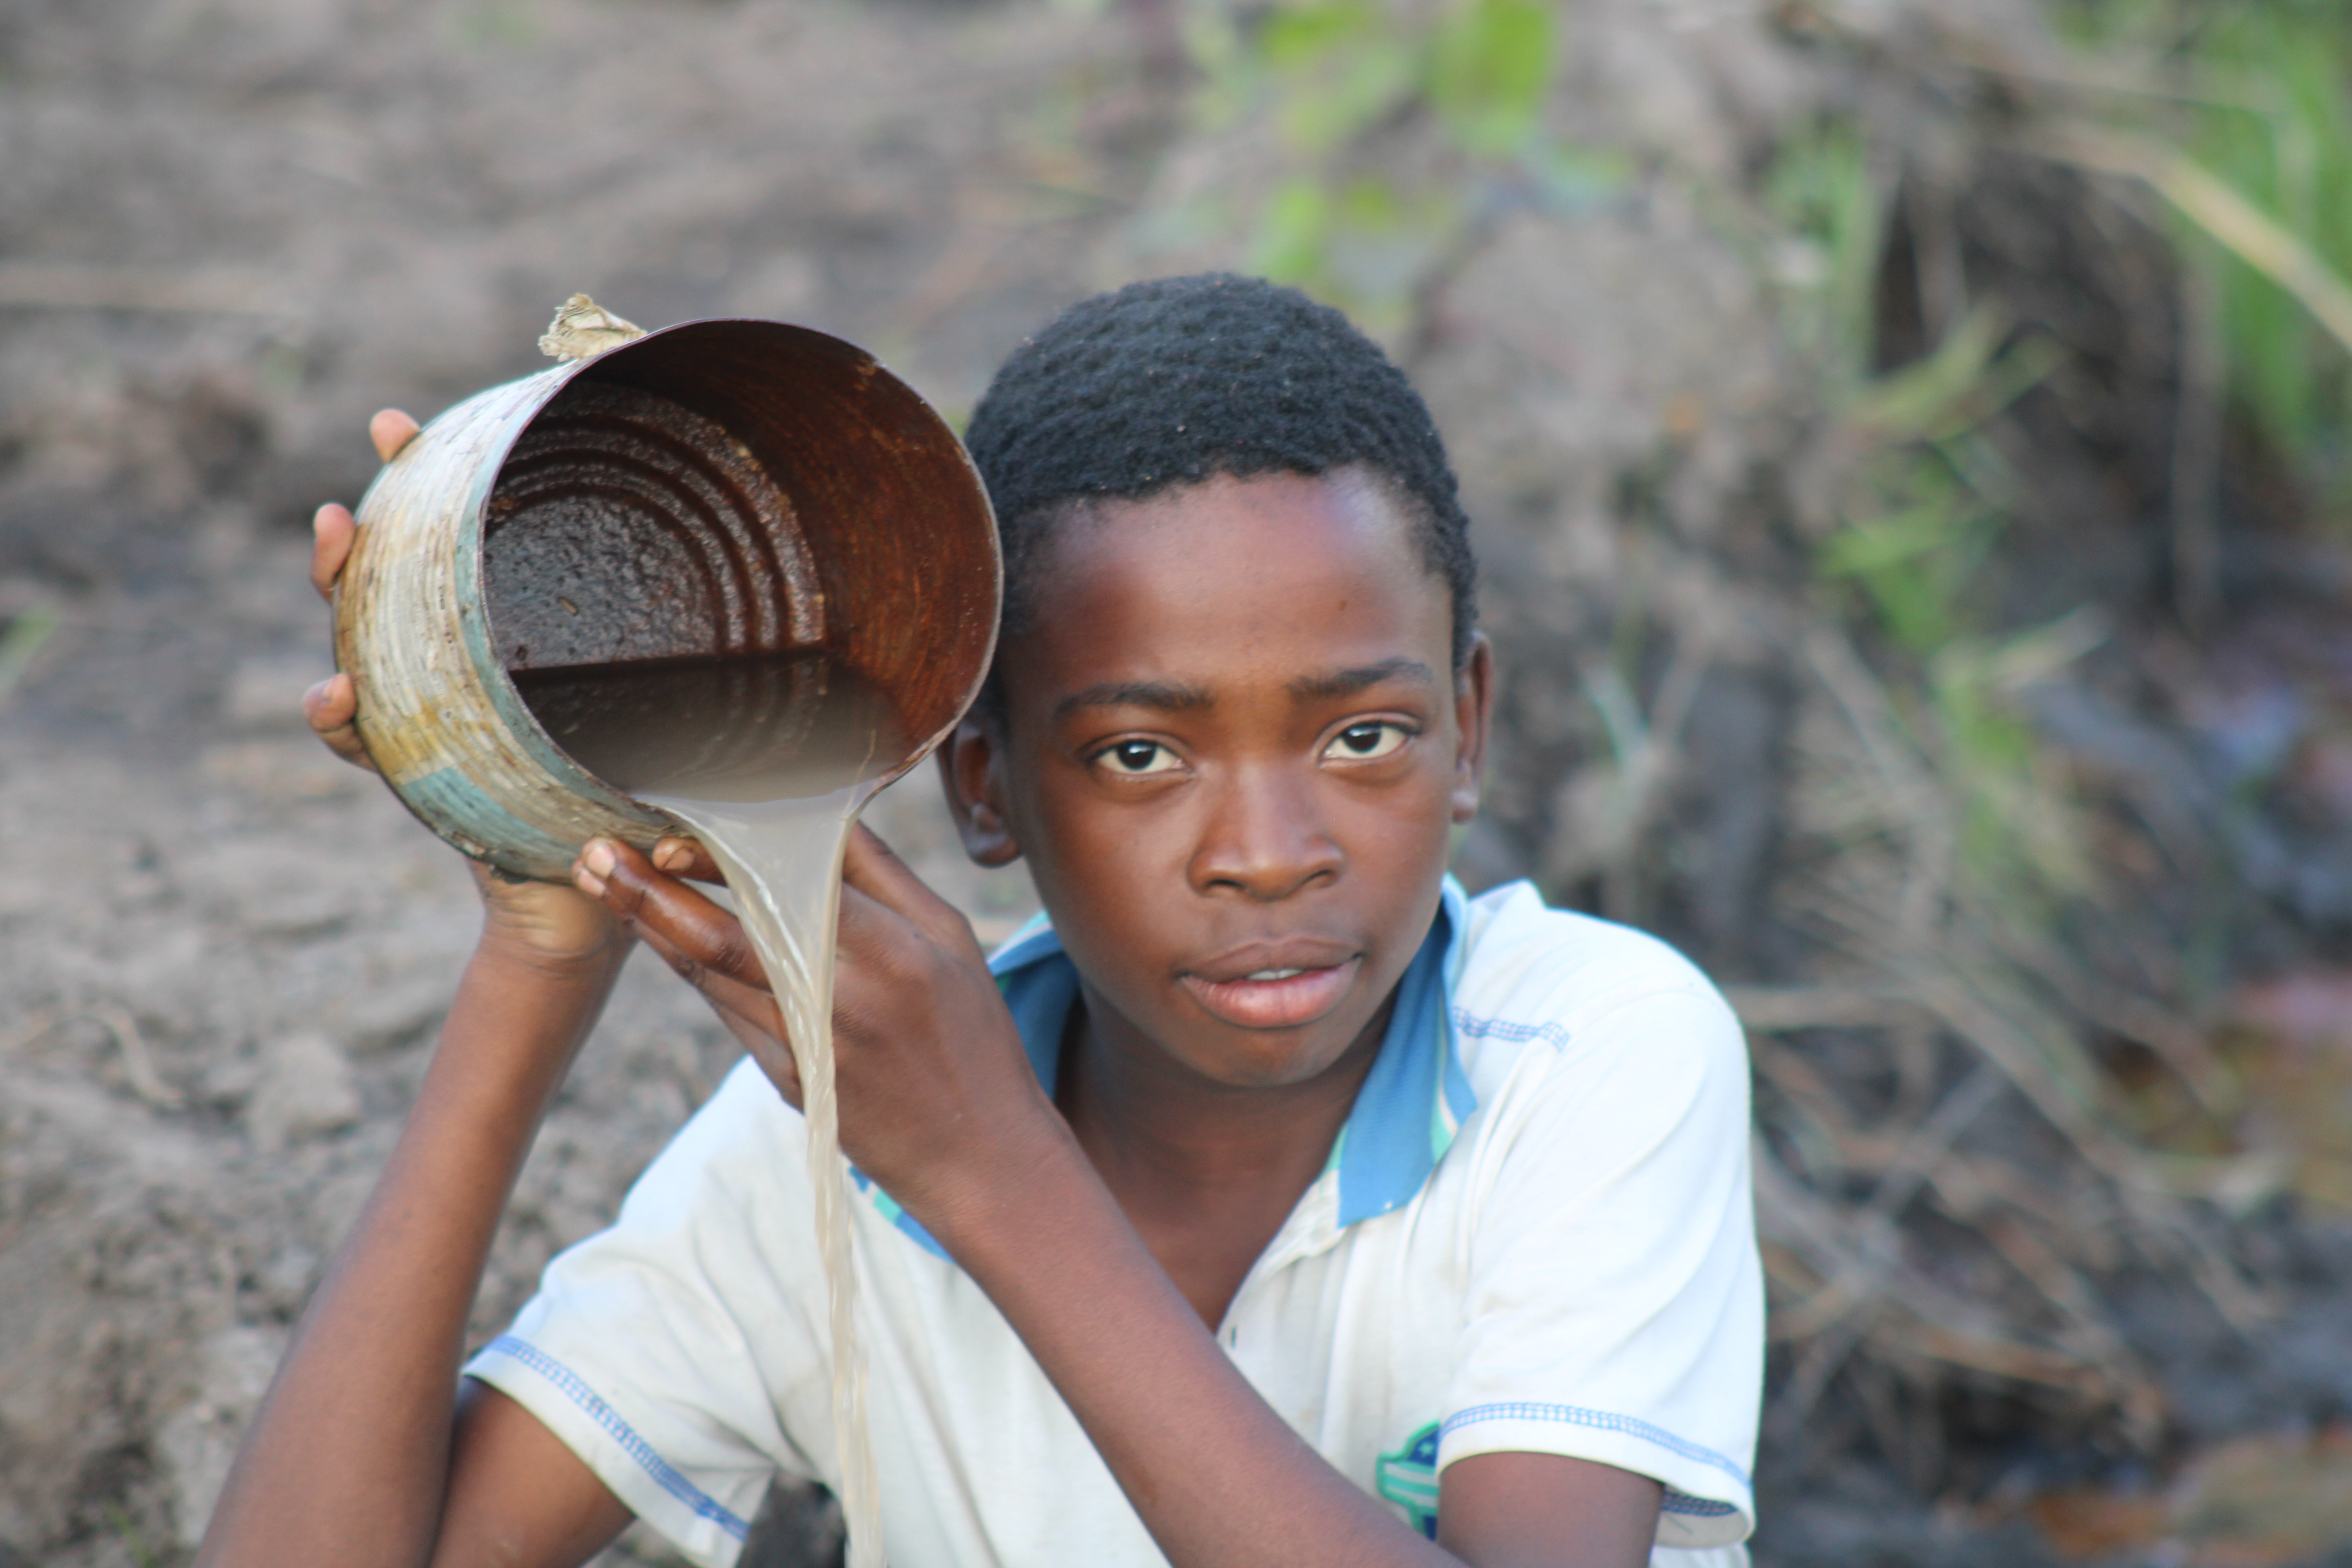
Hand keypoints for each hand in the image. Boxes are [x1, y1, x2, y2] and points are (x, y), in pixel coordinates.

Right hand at [306, 407, 627, 970]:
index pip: (455, 544)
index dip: (424, 478)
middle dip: (369, 518)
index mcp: (505, 634)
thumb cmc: (633, 791)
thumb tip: (736, 558)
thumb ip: (669, 645)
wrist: (592, 890)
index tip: (399, 425)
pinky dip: (337, 717)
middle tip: (366, 469)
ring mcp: (424, 711)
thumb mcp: (658, 703)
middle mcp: (456, 662)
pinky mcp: (411, 771)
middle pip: (392, 577)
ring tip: (336, 542)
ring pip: (358, 637)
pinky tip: (335, 696)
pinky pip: (361, 738)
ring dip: (337, 586)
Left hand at [571, 827, 1050, 1204]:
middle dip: (650, 894)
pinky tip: (660, 938)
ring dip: (653, 929)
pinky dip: (692, 974)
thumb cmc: (974, 1035)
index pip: (787, 888)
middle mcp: (843, 999)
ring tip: (605, 883)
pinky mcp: (786, 1083)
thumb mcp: (952, 940)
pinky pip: (728, 1017)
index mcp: (894, 950)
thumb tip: (818, 816)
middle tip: (593, 855)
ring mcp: (808, 1048)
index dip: (719, 863)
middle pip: (725, 938)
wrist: (980, 1158)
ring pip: (712, 979)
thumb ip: (885, 878)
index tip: (665, 835)